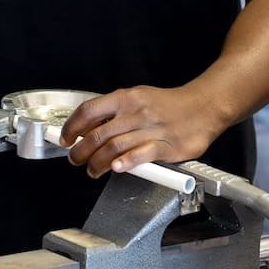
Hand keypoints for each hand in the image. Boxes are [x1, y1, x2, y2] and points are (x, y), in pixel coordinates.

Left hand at [56, 86, 221, 178]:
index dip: (71, 127)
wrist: (203, 107)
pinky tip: (116, 168)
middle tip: (75, 159)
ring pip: (114, 147)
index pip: (88, 111)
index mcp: (125, 98)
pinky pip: (141, 155)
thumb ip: (115, 112)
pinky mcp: (166, 146)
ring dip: (97, 163)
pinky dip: (125, 163)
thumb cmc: (168, 105)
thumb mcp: (138, 98)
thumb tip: (88, 128)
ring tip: (92, 171)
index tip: (65, 138)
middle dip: (80, 150)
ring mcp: (151, 129)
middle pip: (98, 134)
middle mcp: (135, 112)